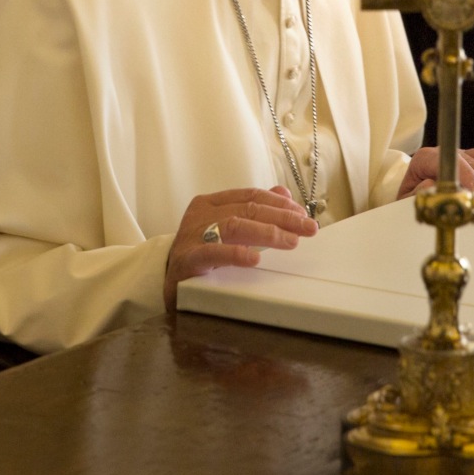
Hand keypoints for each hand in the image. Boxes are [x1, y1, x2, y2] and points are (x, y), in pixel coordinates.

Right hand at [163, 186, 318, 308]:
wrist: (165, 281)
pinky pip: (212, 253)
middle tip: (307, 228)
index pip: (250, 196)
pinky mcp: (187, 260)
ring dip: (267, 232)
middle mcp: (201, 215)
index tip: (302, 214)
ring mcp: (192, 236)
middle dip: (282, 218)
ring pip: (234, 225)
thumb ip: (251, 211)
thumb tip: (282, 192)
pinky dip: (235, 254)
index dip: (279, 203)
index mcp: (211, 204)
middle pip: (247, 209)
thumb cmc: (198, 254)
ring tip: (290, 241)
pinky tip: (255, 258)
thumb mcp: (225, 228)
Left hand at [397, 146, 473, 198]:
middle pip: (472, 160)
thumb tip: (432, 184)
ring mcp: (464, 154)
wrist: (419, 194)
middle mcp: (446, 153)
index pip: (448, 161)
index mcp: (426, 159)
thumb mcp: (408, 200)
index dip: (466, 173)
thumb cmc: (417, 198)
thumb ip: (417, 193)